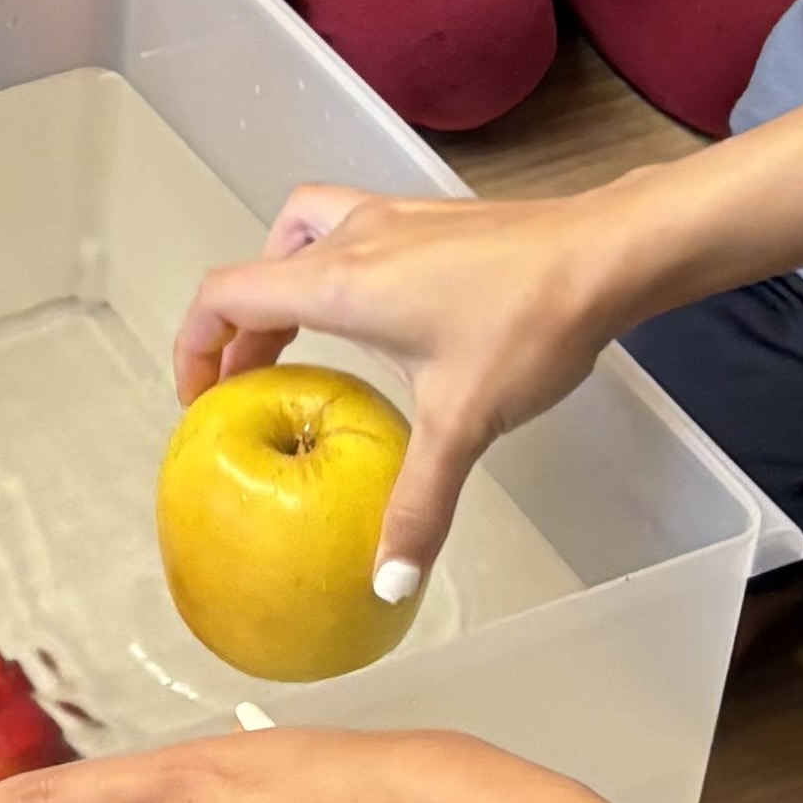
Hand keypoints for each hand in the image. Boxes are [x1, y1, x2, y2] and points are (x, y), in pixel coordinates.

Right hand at [174, 175, 641, 580]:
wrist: (607, 252)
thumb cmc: (529, 322)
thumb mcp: (464, 423)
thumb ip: (418, 504)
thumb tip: (386, 582)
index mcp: (337, 281)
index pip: (226, 296)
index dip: (195, 344)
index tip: (200, 399)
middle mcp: (351, 239)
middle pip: (257, 273)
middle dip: (238, 333)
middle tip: (246, 393)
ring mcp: (392, 220)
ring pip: (300, 237)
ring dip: (282, 287)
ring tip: (297, 345)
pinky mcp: (430, 220)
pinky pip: (348, 233)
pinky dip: (332, 269)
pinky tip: (377, 317)